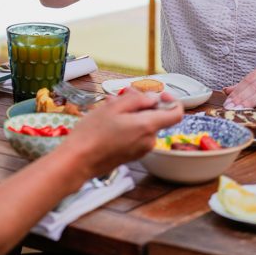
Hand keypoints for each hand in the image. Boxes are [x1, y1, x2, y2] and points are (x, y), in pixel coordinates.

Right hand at [63, 88, 183, 177]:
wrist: (79, 160)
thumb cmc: (93, 133)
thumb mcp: (114, 106)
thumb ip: (138, 99)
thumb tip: (152, 99)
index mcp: (147, 126)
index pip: (176, 114)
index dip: (171, 100)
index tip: (159, 94)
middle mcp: (149, 140)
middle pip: (156, 117)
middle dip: (141, 105)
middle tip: (121, 97)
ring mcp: (141, 150)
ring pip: (144, 125)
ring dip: (131, 114)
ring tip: (110, 110)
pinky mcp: (132, 155)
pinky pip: (136, 135)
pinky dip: (127, 126)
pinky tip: (109, 122)